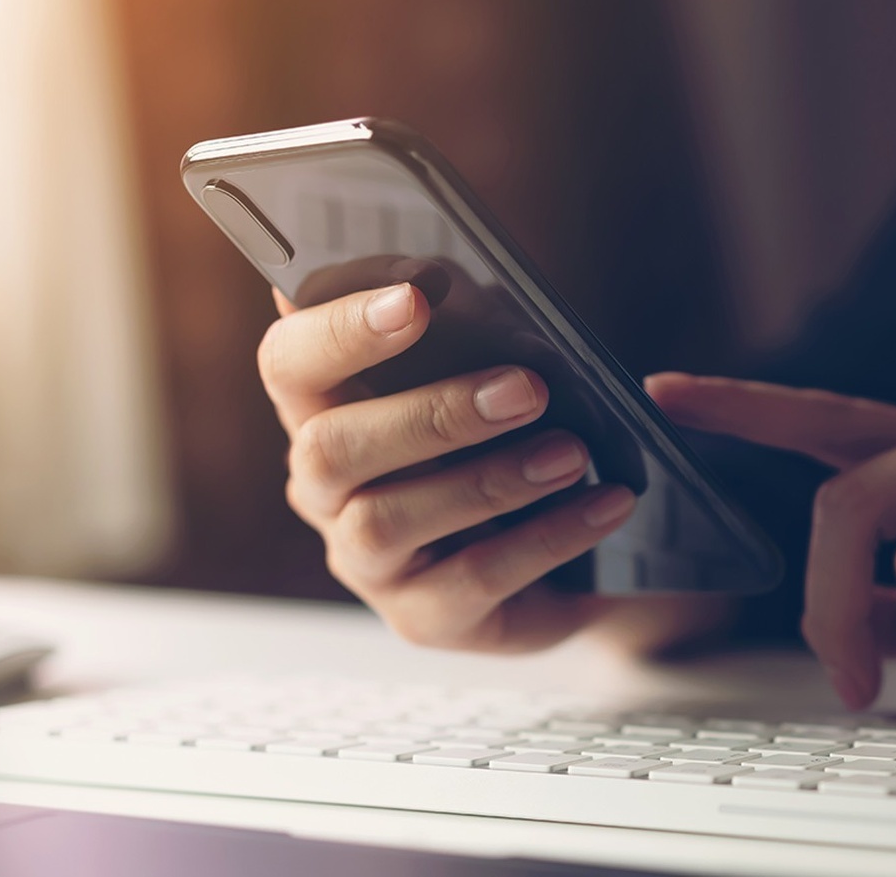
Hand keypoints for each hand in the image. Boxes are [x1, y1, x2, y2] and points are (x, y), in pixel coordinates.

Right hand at [259, 282, 641, 651]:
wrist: (576, 546)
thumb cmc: (515, 434)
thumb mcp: (498, 369)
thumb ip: (471, 325)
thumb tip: (449, 278)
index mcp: (324, 408)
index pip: (289, 362)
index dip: (338, 329)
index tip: (415, 297)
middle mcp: (325, 488)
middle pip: (331, 448)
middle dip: (431, 413)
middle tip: (526, 388)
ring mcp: (366, 561)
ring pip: (390, 520)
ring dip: (490, 479)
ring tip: (573, 452)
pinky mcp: (423, 617)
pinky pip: (474, 578)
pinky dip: (549, 536)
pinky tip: (606, 502)